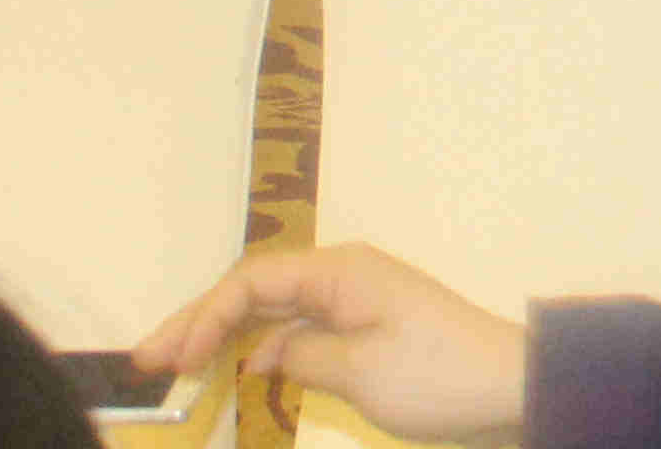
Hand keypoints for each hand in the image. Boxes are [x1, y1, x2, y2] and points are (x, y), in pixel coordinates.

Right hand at [134, 245, 523, 448]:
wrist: (512, 388)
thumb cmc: (441, 374)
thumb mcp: (361, 371)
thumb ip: (303, 357)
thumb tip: (268, 353)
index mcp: (341, 271)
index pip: (253, 281)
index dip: (204, 317)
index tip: (170, 360)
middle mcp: (344, 277)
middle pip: (255, 291)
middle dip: (201, 322)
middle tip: (148, 360)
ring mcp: (354, 302)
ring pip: (273, 312)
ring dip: (226, 337)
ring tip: (177, 368)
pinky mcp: (365, 330)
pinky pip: (299, 331)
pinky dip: (265, 350)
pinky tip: (241, 372)